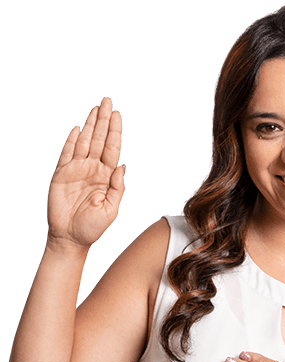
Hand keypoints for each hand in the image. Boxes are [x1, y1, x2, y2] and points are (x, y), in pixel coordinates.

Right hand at [47, 97, 124, 249]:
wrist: (71, 238)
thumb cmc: (93, 227)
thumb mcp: (112, 209)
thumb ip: (117, 188)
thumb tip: (122, 166)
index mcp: (107, 177)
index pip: (113, 149)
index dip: (115, 131)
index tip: (118, 115)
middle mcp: (93, 169)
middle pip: (99, 139)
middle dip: (104, 120)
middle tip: (107, 100)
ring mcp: (77, 170)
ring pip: (84, 142)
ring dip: (90, 125)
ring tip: (96, 108)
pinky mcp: (61, 175)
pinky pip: (66, 154)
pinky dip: (72, 141)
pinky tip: (77, 128)